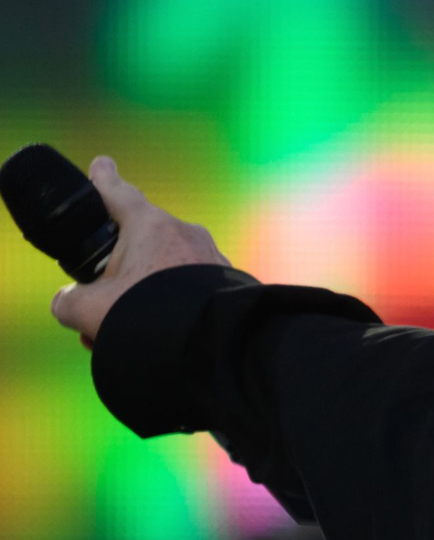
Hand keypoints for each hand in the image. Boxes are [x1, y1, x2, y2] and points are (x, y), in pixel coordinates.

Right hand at [50, 157, 231, 346]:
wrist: (211, 342)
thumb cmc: (150, 316)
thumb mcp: (90, 310)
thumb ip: (68, 301)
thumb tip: (67, 302)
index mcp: (149, 226)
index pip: (119, 193)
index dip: (103, 179)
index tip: (102, 165)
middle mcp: (183, 233)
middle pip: (139, 243)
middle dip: (118, 275)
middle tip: (103, 306)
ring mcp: (209, 256)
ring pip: (164, 269)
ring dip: (143, 296)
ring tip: (129, 331)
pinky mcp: (226, 281)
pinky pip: (189, 286)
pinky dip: (171, 305)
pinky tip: (162, 335)